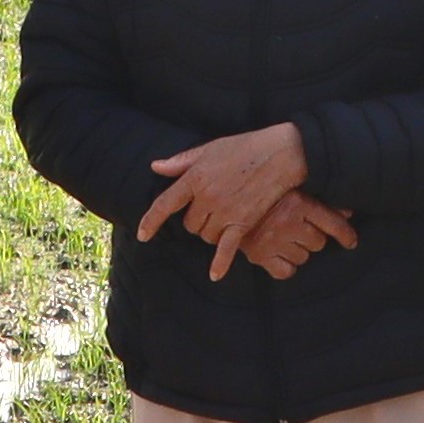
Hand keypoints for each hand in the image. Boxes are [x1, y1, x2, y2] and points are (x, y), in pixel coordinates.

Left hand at [142, 123, 312, 277]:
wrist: (281, 154)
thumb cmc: (245, 147)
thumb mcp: (209, 149)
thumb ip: (181, 161)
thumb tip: (156, 167)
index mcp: (195, 178)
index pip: (164, 204)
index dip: (151, 221)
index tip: (142, 235)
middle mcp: (206, 197)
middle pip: (190, 224)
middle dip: (197, 220)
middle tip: (214, 207)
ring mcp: (224, 212)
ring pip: (206, 235)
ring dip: (211, 232)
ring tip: (228, 216)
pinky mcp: (243, 222)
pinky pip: (226, 248)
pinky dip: (221, 263)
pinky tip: (215, 276)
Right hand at [233, 196, 356, 280]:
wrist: (224, 198)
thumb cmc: (262, 193)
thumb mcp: (292, 189)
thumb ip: (320, 201)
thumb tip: (347, 214)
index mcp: (298, 202)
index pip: (333, 223)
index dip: (346, 235)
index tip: (351, 242)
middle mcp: (287, 222)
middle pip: (319, 243)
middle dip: (311, 237)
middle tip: (297, 229)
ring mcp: (273, 241)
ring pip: (304, 257)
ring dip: (298, 251)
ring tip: (283, 238)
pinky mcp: (260, 256)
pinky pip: (287, 272)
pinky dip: (286, 266)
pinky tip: (279, 255)